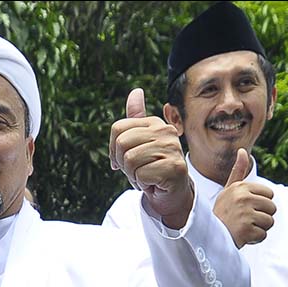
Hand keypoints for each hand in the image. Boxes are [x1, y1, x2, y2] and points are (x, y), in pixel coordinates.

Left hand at [110, 88, 193, 228]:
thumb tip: (136, 91)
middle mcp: (165, 131)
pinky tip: (153, 183)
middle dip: (123, 163)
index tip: (124, 161)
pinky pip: (141, 175)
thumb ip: (136, 118)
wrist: (171, 194)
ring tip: (146, 177)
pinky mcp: (174, 167)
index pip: (117, 128)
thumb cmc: (151, 168)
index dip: (113, 149)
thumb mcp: (138, 142)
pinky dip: (142, 184)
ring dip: (133, 176)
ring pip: (130, 160)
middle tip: (137, 171)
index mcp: (154, 123)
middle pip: (122, 143)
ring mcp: (172, 148)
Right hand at [213, 148, 275, 247]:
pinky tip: (241, 236)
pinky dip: (254, 239)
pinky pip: (263, 235)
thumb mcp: (228, 190)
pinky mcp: (246, 230)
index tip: (245, 208)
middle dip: (261, 217)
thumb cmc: (221, 213)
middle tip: (244, 220)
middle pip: (272, 208)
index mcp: (240, 187)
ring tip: (243, 228)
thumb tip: (242, 150)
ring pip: (270, 221)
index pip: (269, 194)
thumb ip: (238, 171)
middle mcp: (243, 198)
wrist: (208, 238)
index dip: (260, 204)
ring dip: (259, 228)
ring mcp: (244, 214)